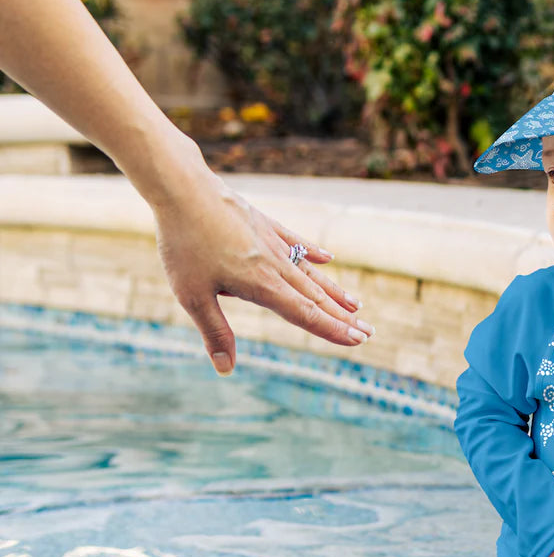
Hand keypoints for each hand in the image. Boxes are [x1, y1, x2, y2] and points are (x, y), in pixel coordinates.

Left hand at [153, 172, 374, 375]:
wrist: (182, 187)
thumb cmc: (183, 243)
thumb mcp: (192, 295)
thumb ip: (215, 332)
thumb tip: (226, 369)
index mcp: (263, 285)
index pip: (306, 315)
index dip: (332, 330)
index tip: (357, 341)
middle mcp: (276, 265)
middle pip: (316, 297)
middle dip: (343, 317)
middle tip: (368, 331)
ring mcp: (273, 242)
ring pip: (311, 273)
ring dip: (334, 291)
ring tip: (356, 304)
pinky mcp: (264, 223)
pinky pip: (296, 242)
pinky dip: (314, 253)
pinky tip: (329, 258)